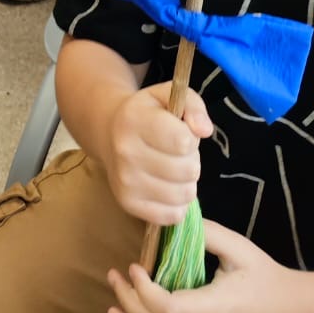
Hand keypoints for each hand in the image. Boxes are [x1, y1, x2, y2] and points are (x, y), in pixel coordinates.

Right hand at [104, 83, 212, 227]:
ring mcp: (125, 180)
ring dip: (186, 183)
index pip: (183, 141)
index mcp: (134, 119)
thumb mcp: (168, 97)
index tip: (181, 132)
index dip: (190, 138)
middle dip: (191, 161)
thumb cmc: (147, 114)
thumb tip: (204, 130)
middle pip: (187, 170)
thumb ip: (193, 106)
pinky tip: (166, 186)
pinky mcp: (128, 204)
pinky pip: (172, 215)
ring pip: (183, 195)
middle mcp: (125, 151)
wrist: (109, 132)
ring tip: (173, 169)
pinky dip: (177, 203)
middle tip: (177, 152)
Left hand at [108, 223, 300, 312]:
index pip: (171, 310)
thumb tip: (171, 220)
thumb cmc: (263, 275)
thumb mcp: (239, 248)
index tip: (135, 266)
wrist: (290, 308)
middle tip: (115, 275)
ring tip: (113, 306)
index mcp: (217, 307)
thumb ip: (207, 234)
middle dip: (129, 302)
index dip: (145, 292)